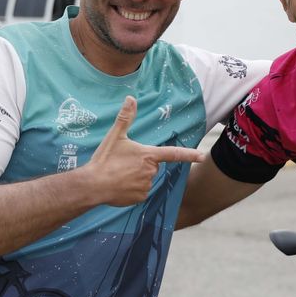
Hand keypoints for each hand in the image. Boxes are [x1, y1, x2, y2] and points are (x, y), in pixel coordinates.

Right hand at [88, 96, 204, 205]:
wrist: (93, 185)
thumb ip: (125, 118)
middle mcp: (151, 171)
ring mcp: (146, 185)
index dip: (189, 155)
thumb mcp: (115, 136)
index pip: (173, 154)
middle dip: (140, 165)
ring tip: (118, 175)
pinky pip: (139, 191)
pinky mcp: (140, 198)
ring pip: (145, 179)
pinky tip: (119, 186)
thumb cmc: (104, 159)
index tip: (202, 156)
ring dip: (135, 177)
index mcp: (148, 155)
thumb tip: (131, 98)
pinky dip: (131, 189)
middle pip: (151, 166)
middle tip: (122, 164)